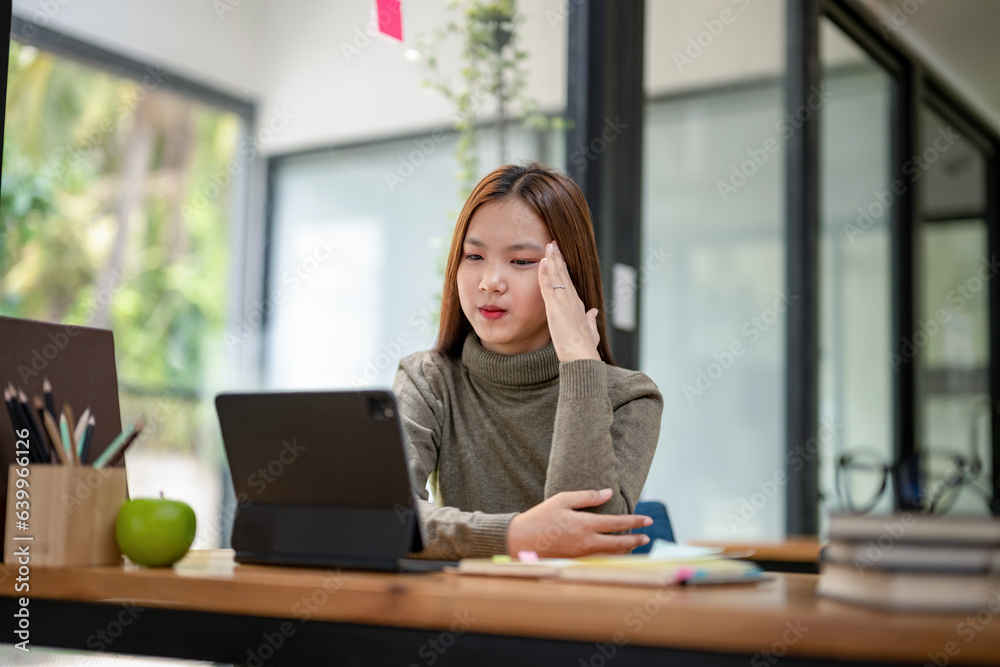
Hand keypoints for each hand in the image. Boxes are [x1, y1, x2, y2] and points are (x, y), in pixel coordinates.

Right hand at [506, 488, 651, 556]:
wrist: (521, 540)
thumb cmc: (541, 516)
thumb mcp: (563, 499)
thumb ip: (587, 496)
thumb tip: (608, 493)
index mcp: (585, 524)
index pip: (617, 523)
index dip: (635, 522)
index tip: (647, 521)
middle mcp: (586, 542)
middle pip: (619, 544)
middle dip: (635, 540)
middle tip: (646, 537)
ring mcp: (581, 555)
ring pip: (611, 555)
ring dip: (625, 551)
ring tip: (634, 546)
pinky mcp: (575, 561)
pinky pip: (599, 561)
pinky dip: (610, 557)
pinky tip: (613, 554)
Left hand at [539, 241, 600, 361]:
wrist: (582, 356)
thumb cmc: (585, 348)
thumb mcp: (590, 331)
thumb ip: (590, 321)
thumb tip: (593, 312)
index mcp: (578, 306)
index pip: (568, 282)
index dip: (563, 269)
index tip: (559, 257)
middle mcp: (572, 300)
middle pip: (563, 274)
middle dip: (558, 258)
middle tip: (553, 243)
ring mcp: (564, 302)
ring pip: (557, 276)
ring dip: (552, 260)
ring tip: (549, 245)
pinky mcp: (555, 308)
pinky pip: (548, 287)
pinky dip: (545, 273)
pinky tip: (542, 261)